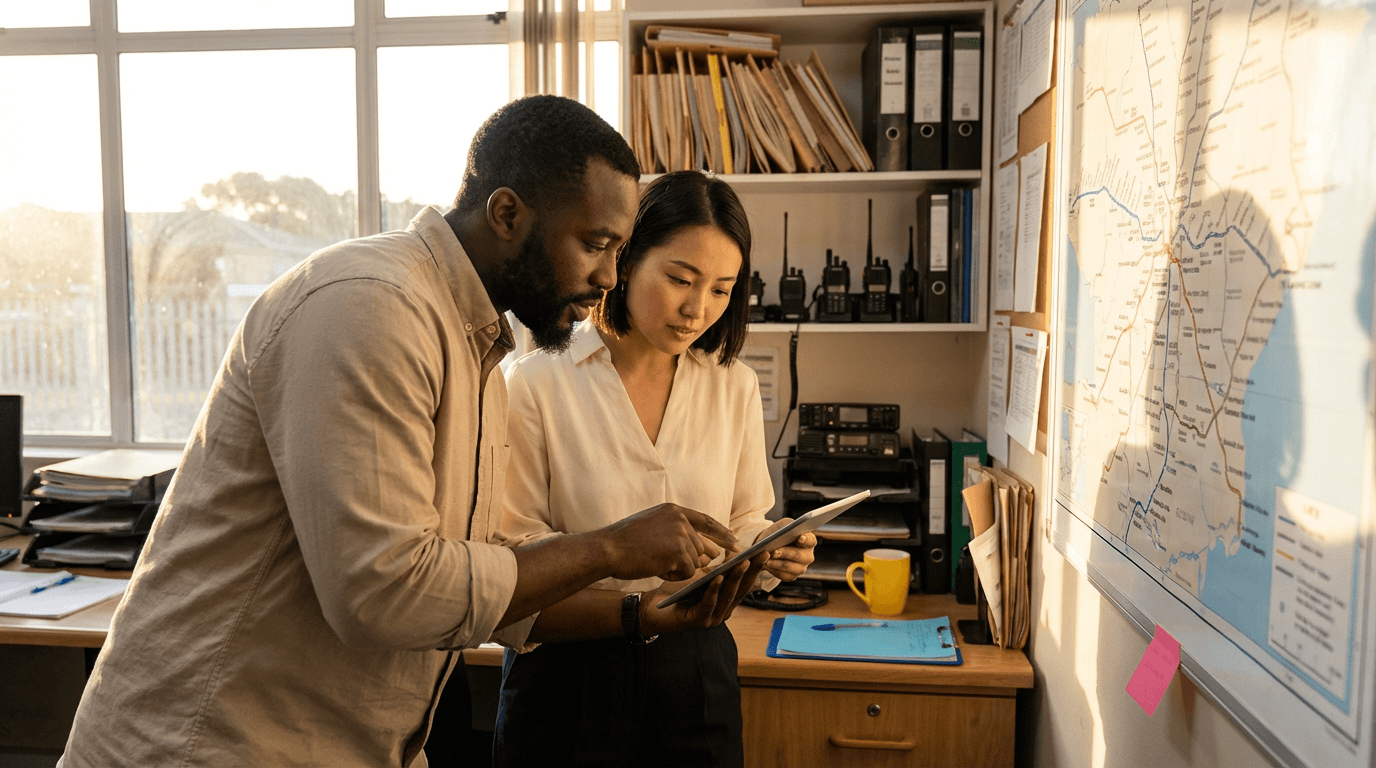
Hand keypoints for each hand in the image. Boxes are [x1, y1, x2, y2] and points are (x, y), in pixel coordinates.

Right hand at [597, 503, 737, 581]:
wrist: (607, 549)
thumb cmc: (625, 543)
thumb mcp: (653, 529)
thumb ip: (679, 536)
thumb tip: (709, 554)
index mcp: (674, 510)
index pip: (706, 521)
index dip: (721, 533)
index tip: (734, 542)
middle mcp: (680, 519)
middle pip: (700, 548)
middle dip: (689, 560)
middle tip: (666, 563)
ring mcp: (680, 534)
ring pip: (693, 562)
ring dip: (677, 569)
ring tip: (654, 562)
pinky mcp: (678, 551)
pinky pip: (687, 572)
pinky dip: (673, 576)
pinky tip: (656, 569)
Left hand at [640, 552, 770, 635]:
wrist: (654, 608)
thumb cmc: (678, 592)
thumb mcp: (702, 577)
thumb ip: (718, 570)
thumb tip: (735, 553)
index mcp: (726, 600)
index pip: (746, 582)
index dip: (756, 568)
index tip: (766, 551)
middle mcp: (723, 611)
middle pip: (741, 589)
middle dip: (752, 571)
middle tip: (761, 555)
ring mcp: (712, 618)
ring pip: (727, 596)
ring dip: (735, 579)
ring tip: (742, 563)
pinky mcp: (698, 621)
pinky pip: (708, 604)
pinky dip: (714, 590)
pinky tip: (717, 577)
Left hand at [755, 519, 816, 581]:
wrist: (770, 545)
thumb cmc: (779, 534)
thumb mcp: (781, 526)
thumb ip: (783, 529)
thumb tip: (775, 542)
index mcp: (809, 540)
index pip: (811, 540)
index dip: (806, 540)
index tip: (799, 538)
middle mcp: (808, 555)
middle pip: (800, 555)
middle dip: (786, 553)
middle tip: (774, 552)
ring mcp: (801, 567)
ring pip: (791, 567)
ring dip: (777, 564)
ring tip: (766, 561)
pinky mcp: (792, 576)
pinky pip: (784, 575)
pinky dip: (774, 570)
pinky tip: (766, 565)